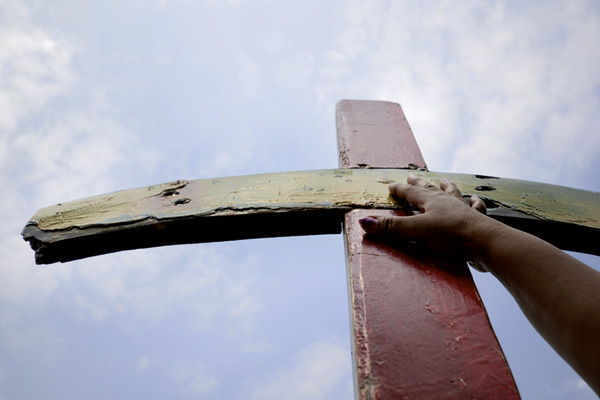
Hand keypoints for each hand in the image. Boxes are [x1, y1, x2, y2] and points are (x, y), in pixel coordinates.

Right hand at [359, 174, 489, 270]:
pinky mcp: (477, 221)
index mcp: (431, 201)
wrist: (485, 242)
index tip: (391, 186)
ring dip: (447, 188)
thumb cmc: (450, 235)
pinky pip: (475, 208)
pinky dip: (474, 203)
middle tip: (413, 176)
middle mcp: (447, 201)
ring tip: (445, 181)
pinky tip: (475, 200)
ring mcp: (463, 209)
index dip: (400, 189)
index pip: (411, 192)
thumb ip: (392, 228)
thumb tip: (363, 222)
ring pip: (453, 194)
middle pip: (431, 189)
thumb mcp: (416, 231)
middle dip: (420, 183)